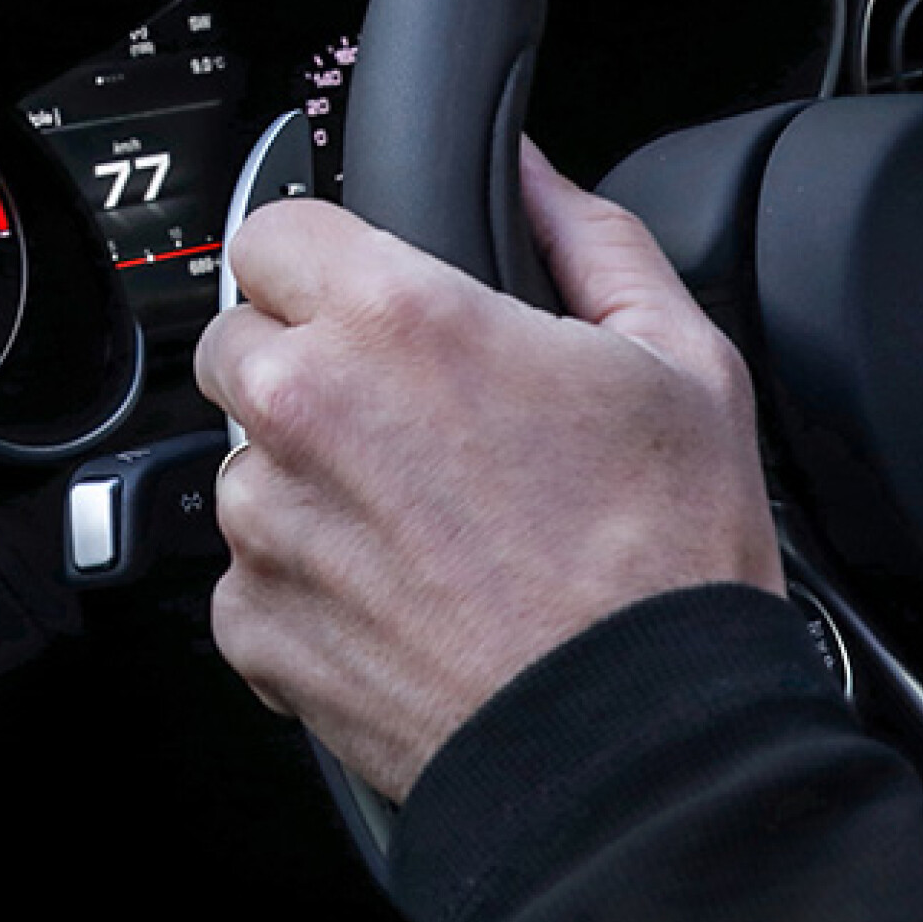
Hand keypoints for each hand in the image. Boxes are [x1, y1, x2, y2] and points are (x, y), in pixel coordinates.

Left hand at [194, 142, 780, 801]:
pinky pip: (250, 576)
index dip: (323, 258)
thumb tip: (535, 171)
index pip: (274, 229)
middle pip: (241, 340)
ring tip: (428, 527)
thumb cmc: (667, 568)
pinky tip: (407, 600)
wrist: (641, 751)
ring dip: (310, 481)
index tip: (364, 295)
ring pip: (244, 462)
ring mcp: (269, 525)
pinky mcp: (255, 626)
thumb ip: (591, 236)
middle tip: (411, 419)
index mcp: (396, 320)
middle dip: (308, 363)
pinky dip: (310, 586)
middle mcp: (306, 410)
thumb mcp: (681, 360)